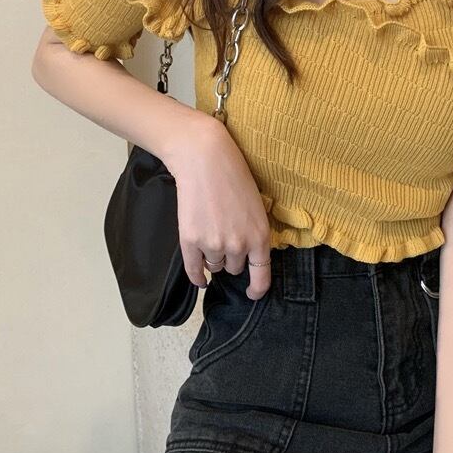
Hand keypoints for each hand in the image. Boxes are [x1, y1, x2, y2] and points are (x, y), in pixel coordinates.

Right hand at [165, 116, 271, 299]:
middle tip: (225, 236)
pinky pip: (194, 270)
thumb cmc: (234, 176)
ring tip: (211, 233)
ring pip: (215, 266)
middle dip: (231, 258)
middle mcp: (238, 246)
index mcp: (260, 237)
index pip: (261, 276)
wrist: (205, 159)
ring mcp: (213, 245)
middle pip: (234, 269)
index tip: (252, 293)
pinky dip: (197, 277)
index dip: (257, 289)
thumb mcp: (257, 206)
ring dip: (214, 257)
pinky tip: (200, 278)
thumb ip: (254, 233)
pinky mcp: (191, 241)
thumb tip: (248, 257)